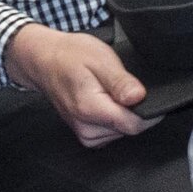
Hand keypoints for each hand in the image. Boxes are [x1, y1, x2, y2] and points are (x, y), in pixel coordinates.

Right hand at [5, 22, 148, 146]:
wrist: (44, 61)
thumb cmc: (70, 56)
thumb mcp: (100, 58)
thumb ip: (120, 81)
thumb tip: (139, 97)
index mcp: (90, 109)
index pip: (134, 125)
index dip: (148, 110)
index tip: (145, 93)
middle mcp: (86, 128)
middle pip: (129, 129)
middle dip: (132, 108)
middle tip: (119, 84)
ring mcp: (85, 134)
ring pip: (122, 131)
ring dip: (122, 112)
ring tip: (108, 90)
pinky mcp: (86, 135)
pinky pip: (113, 132)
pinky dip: (114, 117)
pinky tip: (104, 100)